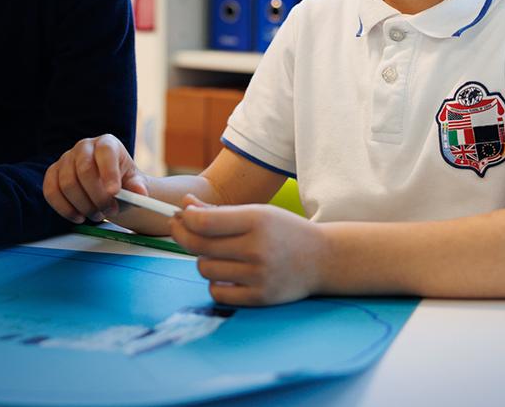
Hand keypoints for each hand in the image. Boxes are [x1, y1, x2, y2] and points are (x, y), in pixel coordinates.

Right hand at [43, 134, 148, 223]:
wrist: (109, 188)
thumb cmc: (122, 183)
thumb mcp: (135, 184)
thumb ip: (138, 188)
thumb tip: (140, 192)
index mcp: (106, 143)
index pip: (105, 152)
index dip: (108, 172)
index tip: (114, 192)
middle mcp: (84, 146)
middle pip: (84, 170)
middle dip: (97, 196)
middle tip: (109, 211)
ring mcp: (65, 159)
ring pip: (67, 184)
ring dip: (83, 205)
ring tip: (97, 214)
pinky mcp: (53, 174)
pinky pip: (51, 192)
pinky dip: (64, 208)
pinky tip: (79, 216)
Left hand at [170, 196, 323, 305]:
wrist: (323, 259)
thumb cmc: (284, 231)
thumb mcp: (258, 212)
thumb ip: (220, 211)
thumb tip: (185, 207)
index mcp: (257, 220)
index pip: (205, 222)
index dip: (185, 220)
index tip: (181, 216)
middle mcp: (257, 248)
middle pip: (200, 246)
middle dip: (185, 236)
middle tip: (183, 230)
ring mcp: (259, 276)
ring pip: (205, 269)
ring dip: (203, 260)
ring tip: (216, 253)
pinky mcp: (260, 298)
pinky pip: (217, 292)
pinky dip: (215, 283)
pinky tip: (225, 273)